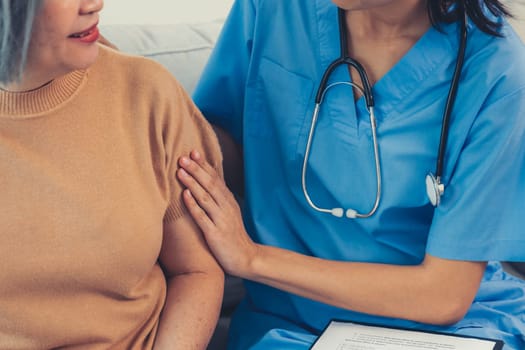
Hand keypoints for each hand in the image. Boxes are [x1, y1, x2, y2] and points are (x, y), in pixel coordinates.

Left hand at [177, 150, 257, 276]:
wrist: (246, 258)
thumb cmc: (233, 236)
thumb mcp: (229, 214)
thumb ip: (218, 199)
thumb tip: (204, 184)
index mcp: (228, 201)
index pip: (216, 178)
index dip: (204, 165)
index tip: (193, 152)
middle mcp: (226, 207)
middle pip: (210, 184)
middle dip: (196, 169)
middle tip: (183, 157)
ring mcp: (221, 220)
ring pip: (205, 197)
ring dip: (192, 183)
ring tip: (180, 170)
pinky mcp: (215, 233)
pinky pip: (202, 217)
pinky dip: (193, 205)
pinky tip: (184, 195)